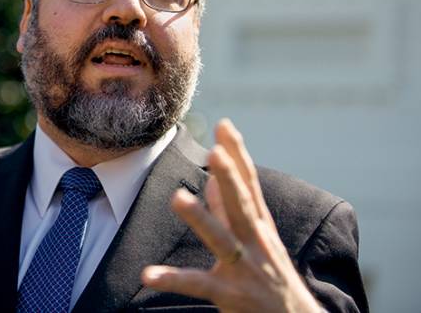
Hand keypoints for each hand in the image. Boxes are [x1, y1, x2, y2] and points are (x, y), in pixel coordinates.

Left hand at [142, 119, 321, 312]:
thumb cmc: (271, 276)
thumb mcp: (255, 239)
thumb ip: (230, 210)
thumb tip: (211, 180)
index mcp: (259, 225)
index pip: (249, 184)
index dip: (237, 155)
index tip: (225, 125)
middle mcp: (255, 243)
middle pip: (242, 205)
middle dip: (230, 177)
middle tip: (215, 151)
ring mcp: (245, 269)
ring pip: (222, 240)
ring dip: (201, 218)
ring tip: (178, 198)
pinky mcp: (231, 295)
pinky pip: (199, 285)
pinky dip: (173, 279)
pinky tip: (149, 274)